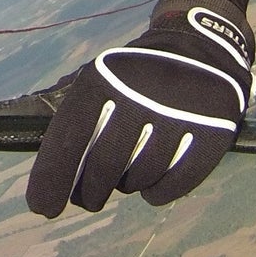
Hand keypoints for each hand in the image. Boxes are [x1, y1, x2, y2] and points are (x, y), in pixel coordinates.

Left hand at [26, 4, 253, 216]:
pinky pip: (171, 187)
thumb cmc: (136, 74)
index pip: (70, 138)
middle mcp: (140, 94)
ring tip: (128, 170)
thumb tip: (43, 179)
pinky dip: (157, 192)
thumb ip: (72, 122)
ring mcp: (179, 115)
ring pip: (138, 180)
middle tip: (87, 198)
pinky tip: (153, 179)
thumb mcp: (99, 78)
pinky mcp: (213, 133)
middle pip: (103, 168)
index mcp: (104, 79)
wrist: (200, 48)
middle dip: (89, 192)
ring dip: (127, 185)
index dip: (52, 176)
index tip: (43, 208)